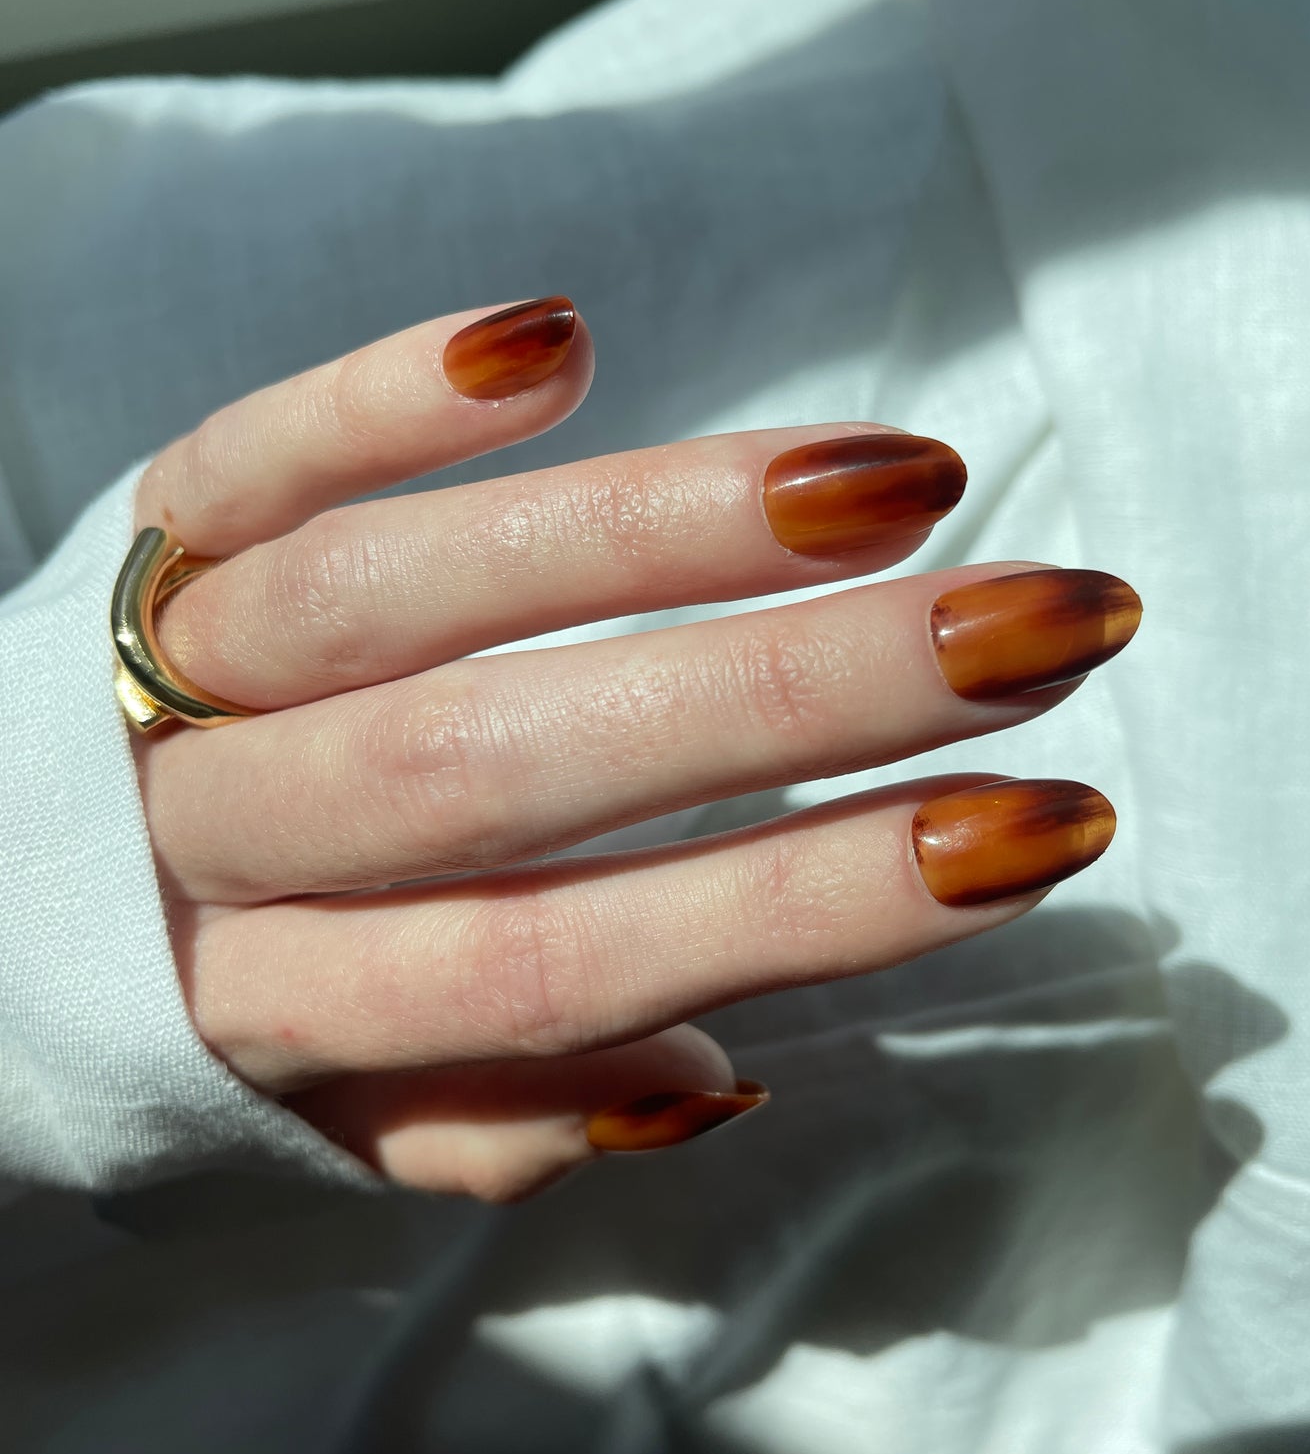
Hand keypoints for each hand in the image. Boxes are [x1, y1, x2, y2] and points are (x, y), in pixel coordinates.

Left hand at [132, 298, 1139, 1199]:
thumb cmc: (219, 981)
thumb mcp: (333, 1111)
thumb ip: (496, 1111)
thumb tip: (707, 1084)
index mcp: (289, 1007)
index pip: (568, 964)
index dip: (803, 904)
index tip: (1025, 827)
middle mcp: (227, 840)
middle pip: (508, 772)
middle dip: (787, 701)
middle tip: (1023, 622)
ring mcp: (170, 673)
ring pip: (397, 605)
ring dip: (644, 534)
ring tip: (879, 483)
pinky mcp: (140, 534)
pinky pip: (239, 463)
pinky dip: (379, 403)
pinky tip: (551, 342)